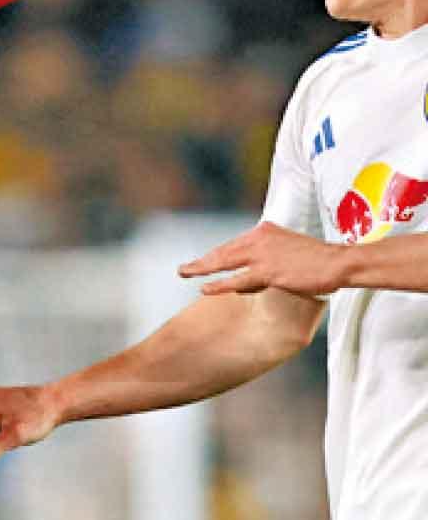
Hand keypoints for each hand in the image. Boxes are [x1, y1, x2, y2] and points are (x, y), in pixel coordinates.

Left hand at [179, 220, 341, 296]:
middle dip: (202, 261)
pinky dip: (220, 284)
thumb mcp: (286, 253)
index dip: (215, 256)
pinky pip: (238, 279)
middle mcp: (261, 238)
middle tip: (183, 269)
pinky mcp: (269, 271)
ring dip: (202, 268)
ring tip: (185, 274)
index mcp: (265, 231)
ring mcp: (264, 254)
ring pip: (225, 261)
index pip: (233, 245)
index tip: (202, 263)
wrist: (337, 262)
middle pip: (224, 251)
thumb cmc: (315, 261)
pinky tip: (205, 289)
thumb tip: (242, 283)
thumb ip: (264, 262)